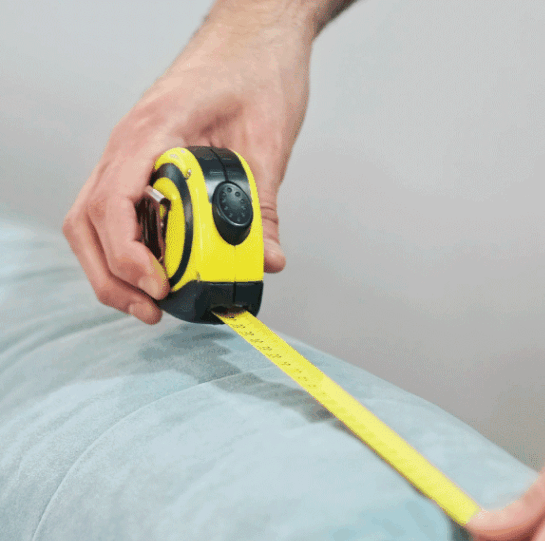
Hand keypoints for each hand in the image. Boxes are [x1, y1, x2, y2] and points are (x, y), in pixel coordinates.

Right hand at [62, 10, 312, 323]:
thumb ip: (263, 205)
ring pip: (93, 221)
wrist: (256, 38)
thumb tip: (266, 261)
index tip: (161, 286)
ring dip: (114, 269)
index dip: (129, 254)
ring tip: (153, 303)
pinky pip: (117, 213)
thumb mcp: (268, 142)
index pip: (113, 201)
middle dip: (113, 276)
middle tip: (153, 311)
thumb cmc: (258, 73)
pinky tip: (159, 272)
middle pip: (88, 221)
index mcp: (153, 131)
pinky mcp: (144, 165)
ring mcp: (131, 154)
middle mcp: (129, 144)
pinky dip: (129, 249)